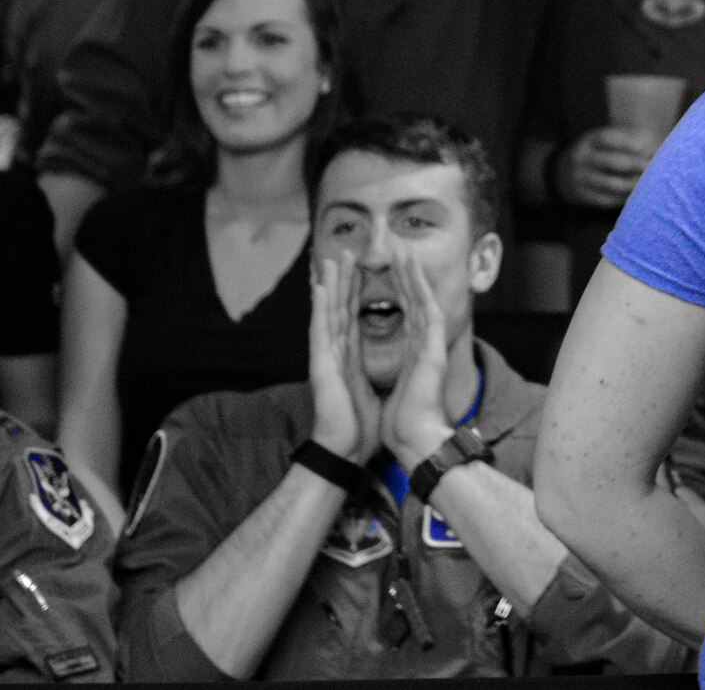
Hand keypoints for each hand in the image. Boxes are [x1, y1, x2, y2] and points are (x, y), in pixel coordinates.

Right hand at [309, 257, 381, 462]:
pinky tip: (321, 288)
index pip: (352, 317)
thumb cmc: (359, 426)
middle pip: (339, 309)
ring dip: (330, 286)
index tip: (360, 271)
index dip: (355, 294)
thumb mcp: (372, 390)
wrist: (347, 450)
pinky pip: (321, 330)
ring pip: (328, 313)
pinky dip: (321, 308)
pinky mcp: (322, 364)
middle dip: (343, 281)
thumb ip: (371, 373)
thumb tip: (384, 366)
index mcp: (348, 358)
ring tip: (331, 260)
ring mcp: (326, 357)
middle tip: (347, 253)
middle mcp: (335, 353)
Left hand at [381, 257, 453, 471]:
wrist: (416, 437)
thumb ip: (404, 376)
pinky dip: (418, 287)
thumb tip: (400, 375)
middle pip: (416, 302)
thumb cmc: (406, 423)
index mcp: (417, 355)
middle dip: (408, 276)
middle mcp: (426, 345)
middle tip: (400, 251)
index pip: (409, 316)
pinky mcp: (433, 346)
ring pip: (422, 299)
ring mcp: (432, 344)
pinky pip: (426, 308)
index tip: (394, 273)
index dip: (402, 293)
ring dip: (412, 274)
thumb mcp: (400, 391)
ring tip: (404, 251)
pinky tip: (411, 269)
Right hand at [555, 126, 658, 209]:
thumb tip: (656, 145)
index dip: (630, 143)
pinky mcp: (581, 195)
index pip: (608, 139)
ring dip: (633, 185)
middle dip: (638, 165)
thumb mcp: (600, 141)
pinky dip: (623, 198)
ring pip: (611, 184)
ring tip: (648, 184)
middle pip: (614, 162)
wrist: (561, 172)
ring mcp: (580, 178)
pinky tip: (635, 196)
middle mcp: (582, 158)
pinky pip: (606, 200)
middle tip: (655, 168)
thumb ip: (624, 140)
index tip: (649, 147)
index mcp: (588, 140)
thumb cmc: (594, 153)